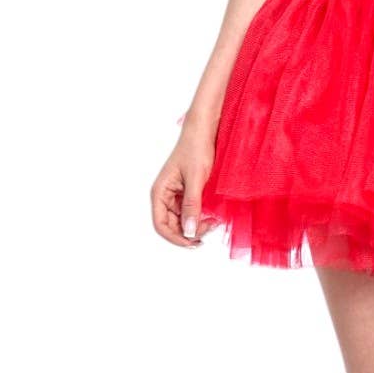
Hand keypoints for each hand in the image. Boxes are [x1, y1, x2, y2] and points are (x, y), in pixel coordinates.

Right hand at [151, 118, 218, 247]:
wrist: (204, 130)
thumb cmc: (196, 149)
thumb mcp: (196, 179)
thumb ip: (192, 206)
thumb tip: (189, 231)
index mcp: (159, 192)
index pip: (160, 224)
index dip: (175, 238)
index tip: (194, 242)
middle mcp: (165, 195)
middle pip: (172, 225)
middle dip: (190, 231)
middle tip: (210, 228)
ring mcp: (176, 195)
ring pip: (183, 220)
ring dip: (197, 225)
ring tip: (214, 221)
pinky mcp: (187, 192)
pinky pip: (191, 211)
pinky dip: (201, 216)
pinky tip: (213, 215)